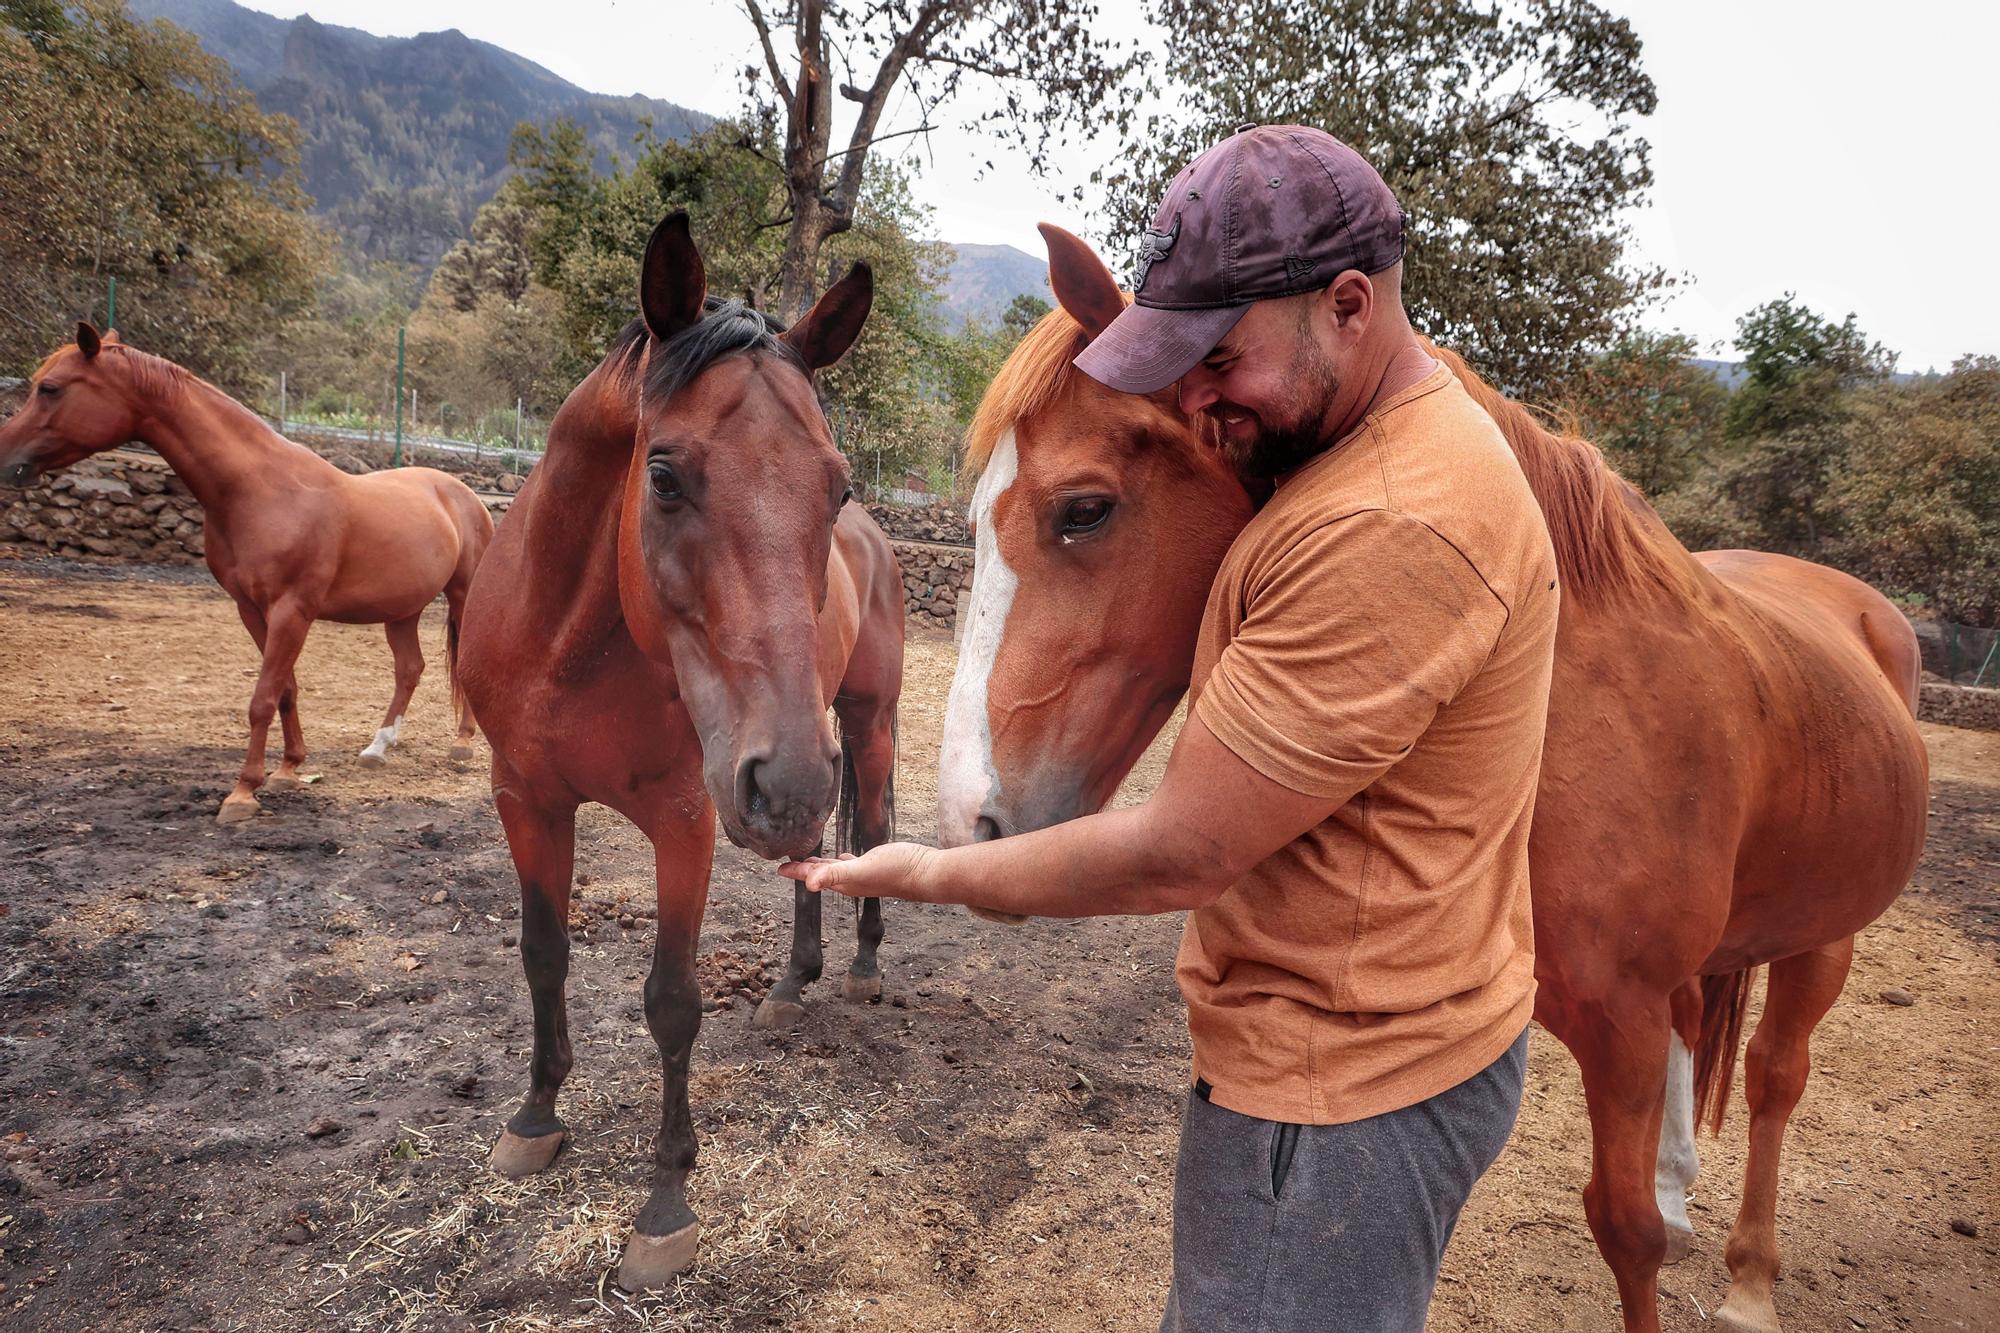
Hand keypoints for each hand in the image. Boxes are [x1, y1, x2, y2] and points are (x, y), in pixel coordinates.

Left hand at [776, 842, 935, 901]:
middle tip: (788, 863)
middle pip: (821, 874)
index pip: (813, 876)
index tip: (779, 868)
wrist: (924, 872)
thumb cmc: (894, 871)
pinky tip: (843, 856)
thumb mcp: (861, 870)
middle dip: (804, 870)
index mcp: (843, 882)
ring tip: (810, 860)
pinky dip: (842, 860)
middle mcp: (850, 880)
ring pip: (835, 869)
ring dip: (821, 865)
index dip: (796, 872)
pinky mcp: (875, 864)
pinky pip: (852, 863)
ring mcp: (863, 873)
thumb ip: (835, 875)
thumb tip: (809, 884)